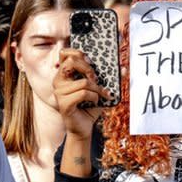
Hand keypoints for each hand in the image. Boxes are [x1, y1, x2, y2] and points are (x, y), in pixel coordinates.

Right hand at [55, 49, 111, 176]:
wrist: (84, 128)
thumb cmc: (89, 107)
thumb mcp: (99, 89)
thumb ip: (109, 78)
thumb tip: (123, 68)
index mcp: (64, 74)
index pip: (64, 53)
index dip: (78, 53)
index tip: (90, 62)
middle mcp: (58, 81)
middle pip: (72, 62)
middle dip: (88, 69)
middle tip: (96, 79)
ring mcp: (59, 92)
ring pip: (83, 82)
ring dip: (97, 89)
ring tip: (100, 96)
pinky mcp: (63, 103)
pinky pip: (83, 93)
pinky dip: (94, 97)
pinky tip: (94, 102)